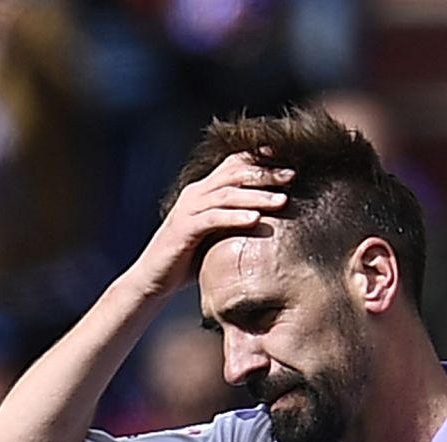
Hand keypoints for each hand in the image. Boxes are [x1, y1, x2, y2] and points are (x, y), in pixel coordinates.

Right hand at [126, 153, 292, 299]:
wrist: (154, 278)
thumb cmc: (190, 259)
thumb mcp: (218, 234)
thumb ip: (237, 221)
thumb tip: (274, 221)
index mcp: (204, 191)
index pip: (233, 165)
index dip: (259, 159)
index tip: (289, 161)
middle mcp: (195, 194)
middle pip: (234, 174)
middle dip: (265, 173)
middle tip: (292, 175)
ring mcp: (188, 210)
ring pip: (226, 195)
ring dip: (256, 196)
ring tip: (282, 200)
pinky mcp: (184, 229)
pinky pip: (213, 219)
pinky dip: (234, 217)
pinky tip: (256, 219)